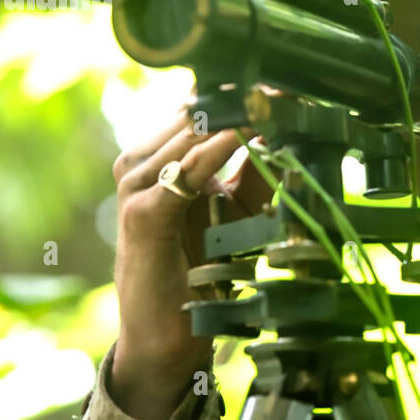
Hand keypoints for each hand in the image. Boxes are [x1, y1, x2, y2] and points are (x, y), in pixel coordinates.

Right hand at [107, 85, 281, 419]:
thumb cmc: (199, 274)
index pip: (197, 109)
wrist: (167, 337)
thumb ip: (252, 172)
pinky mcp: (141, 214)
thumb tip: (283, 129)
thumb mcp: (233, 213)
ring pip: (187, 136)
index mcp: (158, 159)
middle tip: (284, 84)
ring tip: (270, 100)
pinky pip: (183, 173)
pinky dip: (213, 151)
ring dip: (232, 118)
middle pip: (193, 115)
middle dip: (240, 100)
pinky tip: (241, 134)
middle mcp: (141, 165)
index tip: (283, 81)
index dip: (238, 93)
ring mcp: (135, 187)